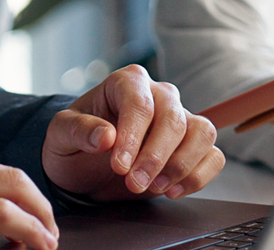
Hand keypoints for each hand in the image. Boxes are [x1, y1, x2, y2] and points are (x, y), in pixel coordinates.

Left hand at [42, 64, 222, 201]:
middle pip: (173, 119)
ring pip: (202, 133)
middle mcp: (159, 94)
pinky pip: (213, 155)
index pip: (140, 103)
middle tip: (133, 183)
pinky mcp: (193, 145)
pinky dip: (198, 176)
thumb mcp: (61, 134)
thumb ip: (79, 130)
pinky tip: (172, 190)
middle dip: (155, 157)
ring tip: (155, 187)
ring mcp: (180, 118)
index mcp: (127, 82)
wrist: (84, 164)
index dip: (132, 136)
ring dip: (181, 165)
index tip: (119, 165)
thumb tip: (106, 136)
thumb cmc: (75, 142)